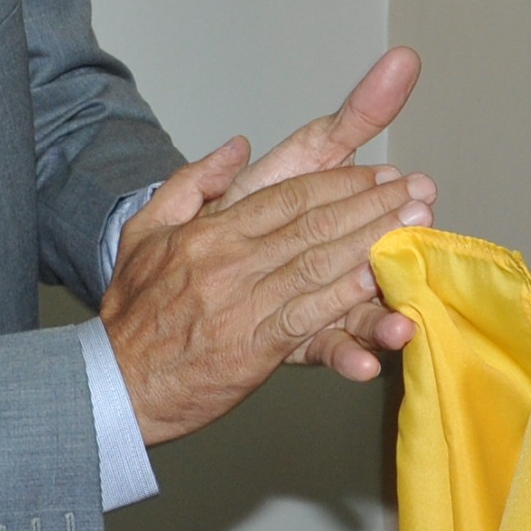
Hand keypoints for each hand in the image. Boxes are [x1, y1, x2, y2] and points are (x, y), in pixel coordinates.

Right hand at [100, 146, 433, 443]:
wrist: (112, 383)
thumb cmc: (132, 312)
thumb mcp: (145, 230)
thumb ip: (191, 183)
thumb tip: (236, 146)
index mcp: (209, 232)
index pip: (289, 196)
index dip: (341, 182)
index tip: (380, 173)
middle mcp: (228, 261)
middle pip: (313, 224)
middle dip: (371, 205)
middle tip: (417, 191)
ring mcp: (242, 304)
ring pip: (318, 266)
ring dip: (372, 244)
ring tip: (414, 227)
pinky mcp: (253, 349)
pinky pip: (309, 319)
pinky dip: (347, 302)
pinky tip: (382, 289)